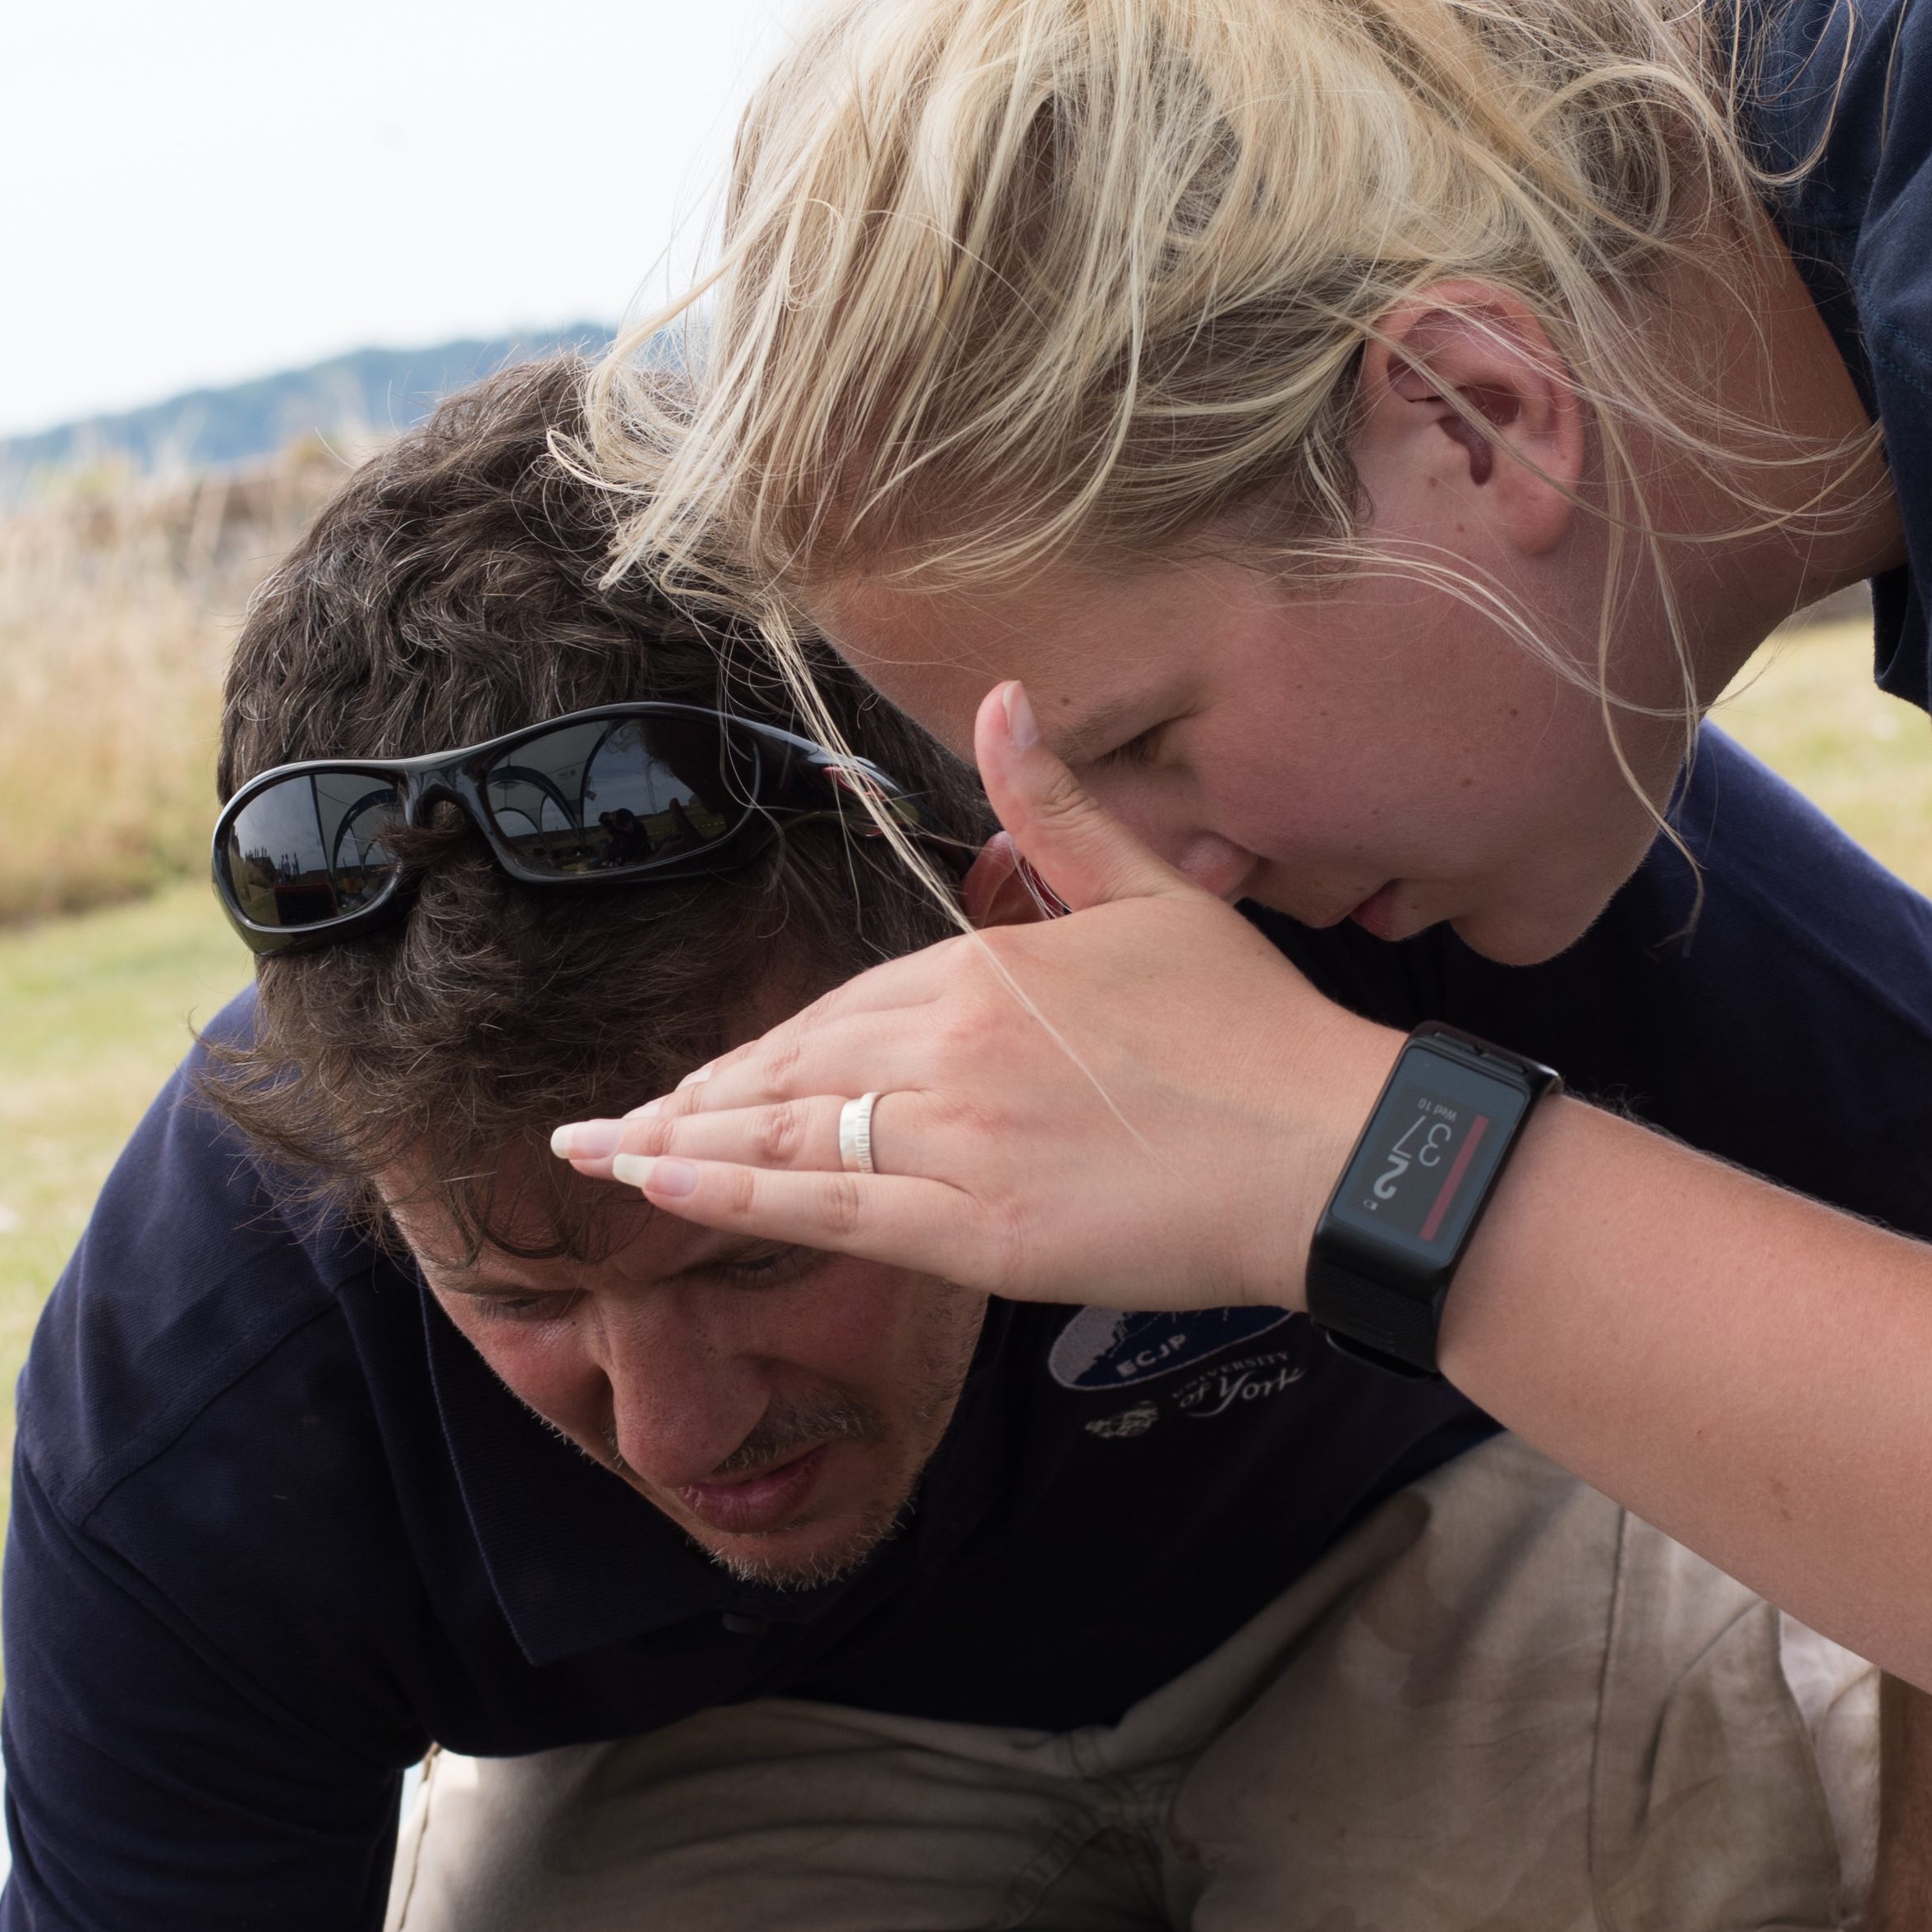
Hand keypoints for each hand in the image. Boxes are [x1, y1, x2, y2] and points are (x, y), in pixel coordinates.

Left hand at [555, 686, 1389, 1314]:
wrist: (1329, 1153)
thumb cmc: (1256, 1033)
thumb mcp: (1157, 892)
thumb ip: (1060, 811)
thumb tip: (1005, 701)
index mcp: (986, 968)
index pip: (842, 1009)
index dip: (768, 1048)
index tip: (709, 1071)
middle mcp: (950, 1046)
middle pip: (795, 1070)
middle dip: (697, 1098)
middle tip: (613, 1123)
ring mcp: (956, 1140)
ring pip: (788, 1135)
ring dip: (683, 1143)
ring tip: (602, 1156)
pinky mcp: (974, 1231)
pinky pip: (824, 1204)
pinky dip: (731, 1193)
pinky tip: (661, 1184)